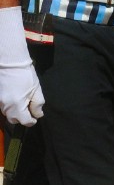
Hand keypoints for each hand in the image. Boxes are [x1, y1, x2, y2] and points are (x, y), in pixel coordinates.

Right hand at [0, 7, 44, 125]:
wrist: (10, 62)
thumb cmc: (25, 75)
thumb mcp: (36, 90)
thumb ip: (37, 104)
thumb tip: (38, 114)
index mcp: (16, 106)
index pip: (24, 121)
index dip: (32, 121)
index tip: (36, 117)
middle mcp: (5, 106)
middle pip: (14, 119)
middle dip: (23, 117)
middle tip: (30, 108)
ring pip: (8, 113)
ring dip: (16, 111)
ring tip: (24, 100)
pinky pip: (4, 106)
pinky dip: (10, 105)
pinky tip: (16, 97)